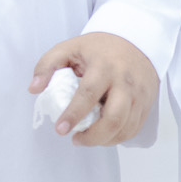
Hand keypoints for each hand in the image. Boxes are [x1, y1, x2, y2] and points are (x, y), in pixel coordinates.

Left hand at [29, 33, 158, 146]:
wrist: (137, 41)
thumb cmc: (99, 48)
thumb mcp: (70, 48)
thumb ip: (48, 65)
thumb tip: (34, 89)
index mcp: (104, 66)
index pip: (88, 94)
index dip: (73, 114)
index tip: (60, 130)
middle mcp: (125, 81)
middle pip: (114, 118)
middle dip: (93, 136)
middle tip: (75, 139)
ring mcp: (139, 94)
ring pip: (125, 128)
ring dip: (104, 140)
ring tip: (87, 137)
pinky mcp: (146, 104)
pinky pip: (133, 129)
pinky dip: (117, 138)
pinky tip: (104, 134)